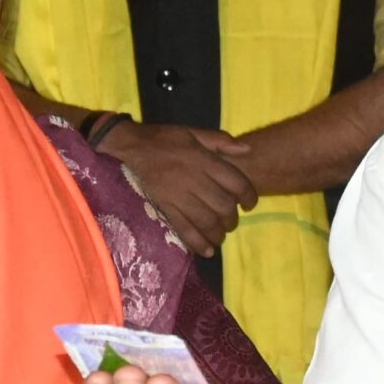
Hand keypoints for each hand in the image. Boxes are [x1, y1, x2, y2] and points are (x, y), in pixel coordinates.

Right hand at [104, 122, 257, 255]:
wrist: (133, 146)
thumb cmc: (166, 138)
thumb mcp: (195, 132)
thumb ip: (221, 141)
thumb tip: (247, 150)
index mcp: (203, 160)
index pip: (236, 182)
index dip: (249, 196)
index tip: (250, 204)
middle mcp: (193, 179)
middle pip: (223, 206)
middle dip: (232, 218)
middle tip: (232, 221)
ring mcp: (178, 195)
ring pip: (206, 221)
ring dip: (218, 233)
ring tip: (220, 235)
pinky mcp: (164, 206)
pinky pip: (183, 229)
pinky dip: (197, 243)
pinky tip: (206, 250)